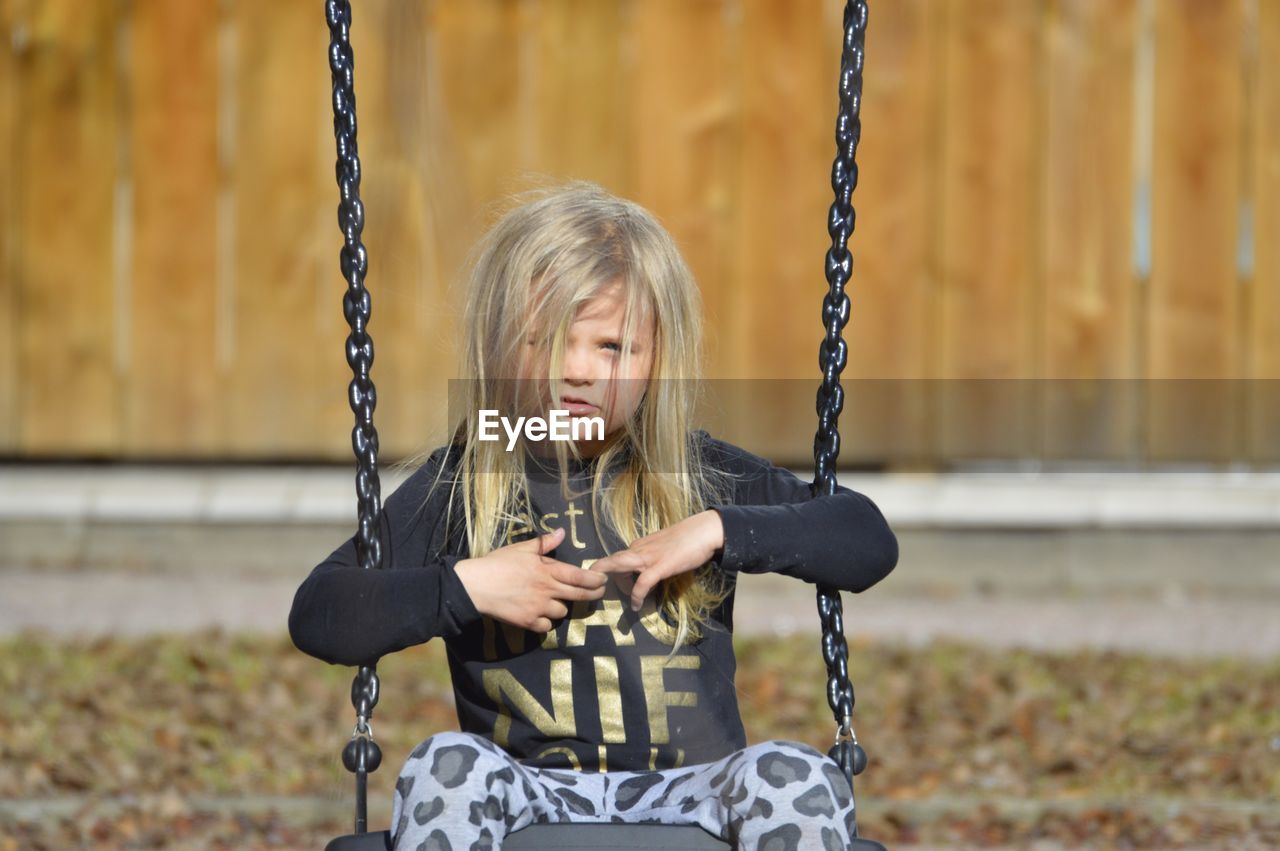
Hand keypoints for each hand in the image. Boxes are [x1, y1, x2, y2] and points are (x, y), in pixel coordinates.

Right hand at [454, 527, 606, 632]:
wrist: (475, 586)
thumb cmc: (498, 563)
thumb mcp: (522, 549)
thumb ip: (545, 543)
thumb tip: (562, 532)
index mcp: (548, 570)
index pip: (580, 576)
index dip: (596, 580)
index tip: (604, 580)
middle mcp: (548, 590)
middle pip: (579, 595)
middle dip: (593, 595)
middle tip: (598, 593)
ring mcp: (539, 608)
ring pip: (562, 612)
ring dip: (561, 607)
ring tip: (554, 601)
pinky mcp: (529, 622)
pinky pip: (547, 626)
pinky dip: (545, 622)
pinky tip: (540, 615)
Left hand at [589, 510, 724, 611]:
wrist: (704, 531)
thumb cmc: (687, 539)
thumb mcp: (662, 549)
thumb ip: (652, 560)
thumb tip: (648, 578)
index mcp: (639, 545)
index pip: (617, 559)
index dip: (613, 574)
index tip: (619, 587)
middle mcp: (639, 549)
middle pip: (612, 561)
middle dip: (604, 577)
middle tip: (613, 595)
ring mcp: (648, 557)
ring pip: (619, 566)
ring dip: (613, 583)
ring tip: (614, 599)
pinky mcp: (660, 566)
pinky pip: (642, 583)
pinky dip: (636, 595)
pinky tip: (636, 605)